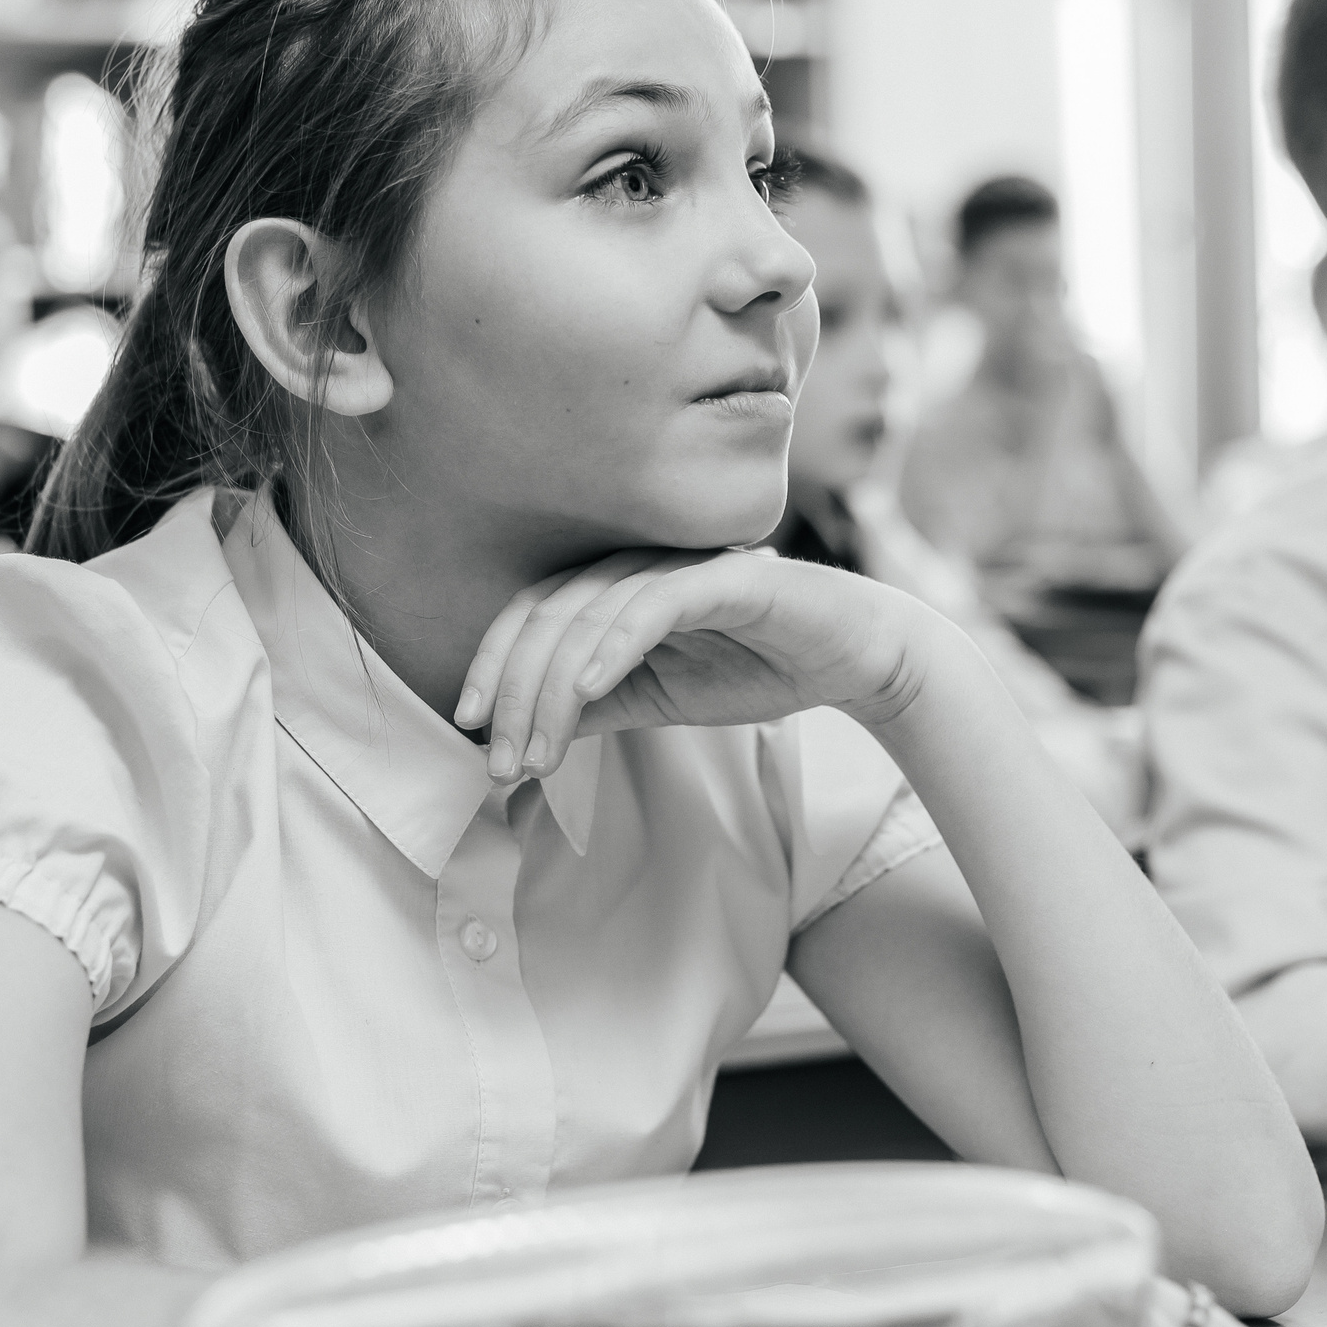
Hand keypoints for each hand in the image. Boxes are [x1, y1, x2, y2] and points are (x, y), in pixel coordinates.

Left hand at [453, 549, 941, 784]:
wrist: (853, 658)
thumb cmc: (757, 667)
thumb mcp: (657, 700)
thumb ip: (595, 708)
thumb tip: (524, 740)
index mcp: (615, 588)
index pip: (532, 618)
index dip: (493, 669)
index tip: (472, 731)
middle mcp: (637, 566)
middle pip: (547, 617)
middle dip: (514, 694)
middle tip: (501, 761)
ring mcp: (679, 566)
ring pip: (589, 615)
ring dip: (552, 689)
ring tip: (536, 751)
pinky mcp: (725, 576)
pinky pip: (653, 605)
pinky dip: (612, 646)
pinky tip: (587, 692)